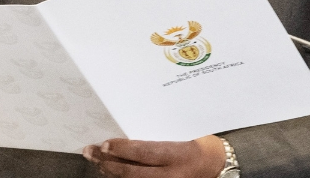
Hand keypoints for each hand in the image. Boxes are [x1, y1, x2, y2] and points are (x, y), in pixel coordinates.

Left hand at [82, 136, 225, 176]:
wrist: (219, 165)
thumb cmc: (200, 144)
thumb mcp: (181, 135)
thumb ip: (157, 139)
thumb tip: (127, 136)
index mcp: (178, 155)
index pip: (145, 152)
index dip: (122, 150)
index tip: (104, 144)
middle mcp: (172, 174)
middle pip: (133, 173)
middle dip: (109, 163)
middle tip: (90, 152)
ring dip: (112, 174)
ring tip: (96, 163)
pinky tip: (111, 175)